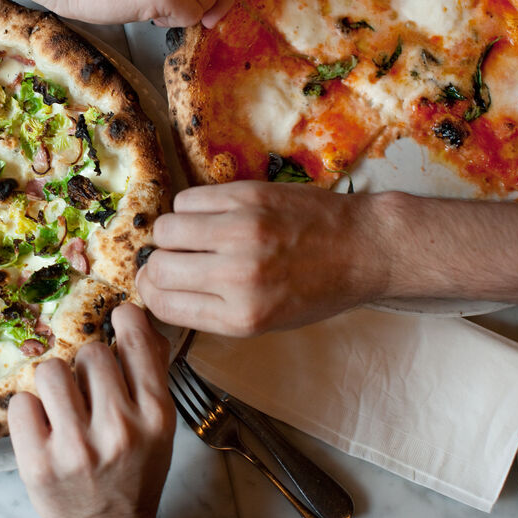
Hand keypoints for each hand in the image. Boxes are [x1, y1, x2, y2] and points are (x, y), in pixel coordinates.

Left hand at [8, 303, 175, 517]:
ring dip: (54, 383)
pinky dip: (29, 411)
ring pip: (51, 371)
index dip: (124, 319)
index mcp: (155, 416)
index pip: (137, 344)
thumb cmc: (133, 474)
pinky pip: (21, 402)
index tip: (117, 317)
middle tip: (87, 389)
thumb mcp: (159, 427)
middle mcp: (118, 430)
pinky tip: (44, 427)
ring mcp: (75, 448)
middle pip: (90, 353)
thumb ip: (151, 373)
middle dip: (85, 365)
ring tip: (62, 406)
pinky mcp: (37, 462)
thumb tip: (135, 318)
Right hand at [137, 181, 388, 335]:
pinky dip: (190, 209)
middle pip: (158, 267)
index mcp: (242, 317)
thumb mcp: (267, 321)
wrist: (364, 247)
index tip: (158, 284)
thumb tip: (159, 289)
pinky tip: (211, 216)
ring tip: (195, 236)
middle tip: (176, 260)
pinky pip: (188, 200)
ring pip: (166, 229)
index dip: (152, 293)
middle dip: (159, 265)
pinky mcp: (247, 196)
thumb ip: (212, 310)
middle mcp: (238, 276)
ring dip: (172, 234)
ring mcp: (242, 231)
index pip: (162, 304)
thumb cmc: (317, 289)